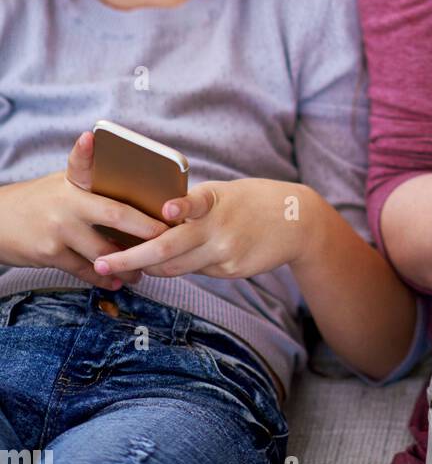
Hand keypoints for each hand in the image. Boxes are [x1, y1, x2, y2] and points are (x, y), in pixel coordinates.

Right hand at [0, 131, 168, 290]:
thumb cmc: (41, 202)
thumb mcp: (61, 184)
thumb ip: (90, 183)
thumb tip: (133, 189)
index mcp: (70, 182)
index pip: (79, 160)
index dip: (84, 148)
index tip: (91, 136)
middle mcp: (66, 203)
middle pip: (114, 213)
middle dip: (145, 227)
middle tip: (167, 235)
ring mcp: (58, 230)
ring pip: (103, 250)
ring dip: (127, 263)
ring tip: (144, 269)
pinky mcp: (50, 254)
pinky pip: (84, 269)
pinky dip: (103, 277)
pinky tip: (117, 281)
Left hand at [92, 178, 312, 281]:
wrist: (297, 222)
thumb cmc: (253, 201)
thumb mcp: (226, 193)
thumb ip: (195, 206)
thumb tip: (158, 219)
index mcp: (217, 200)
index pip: (196, 202)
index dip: (181, 207)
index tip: (166, 210)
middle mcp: (219, 228)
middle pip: (169, 247)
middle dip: (131, 257)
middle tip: (102, 262)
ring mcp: (224, 252)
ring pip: (175, 266)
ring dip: (146, 266)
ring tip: (117, 266)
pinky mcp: (231, 269)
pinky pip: (195, 271)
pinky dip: (179, 265)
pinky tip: (169, 261)